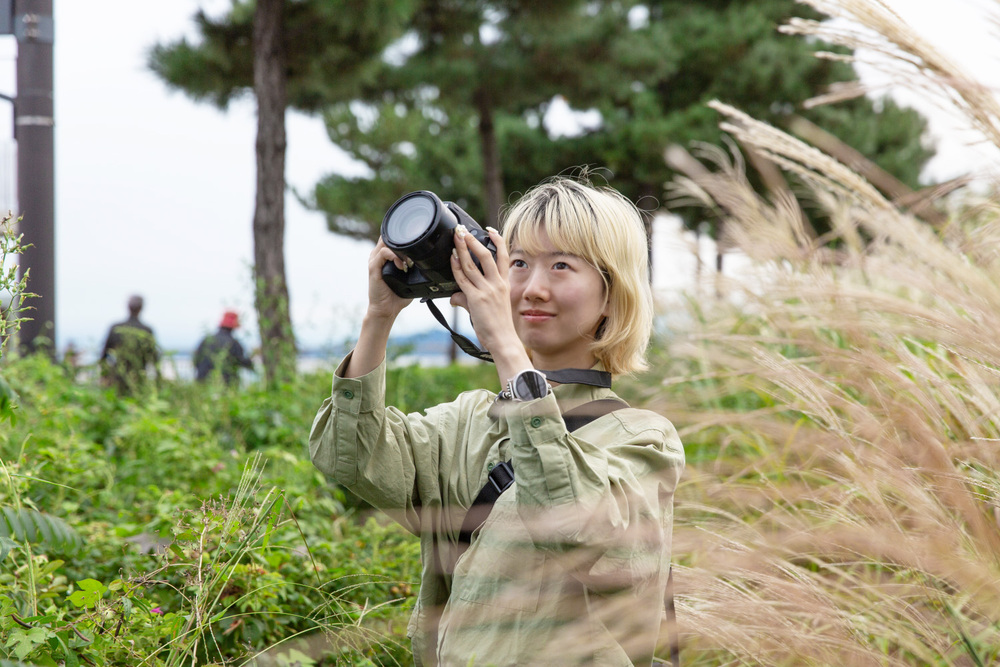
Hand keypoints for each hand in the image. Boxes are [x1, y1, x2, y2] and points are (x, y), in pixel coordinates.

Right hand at [366, 237, 412, 321]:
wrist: (385, 310)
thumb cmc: (396, 295)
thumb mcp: (409, 279)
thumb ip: (414, 268)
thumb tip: (429, 263)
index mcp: (385, 256)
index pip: (391, 237)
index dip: (403, 236)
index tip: (416, 244)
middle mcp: (378, 256)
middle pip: (388, 236)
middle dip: (402, 241)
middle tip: (413, 253)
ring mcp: (374, 260)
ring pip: (386, 242)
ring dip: (400, 248)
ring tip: (408, 261)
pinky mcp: (373, 268)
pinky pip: (383, 254)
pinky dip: (394, 256)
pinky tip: (401, 266)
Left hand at [449, 226, 520, 357]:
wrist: (503, 339)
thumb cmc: (498, 326)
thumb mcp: (489, 307)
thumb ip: (468, 298)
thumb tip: (454, 296)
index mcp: (504, 283)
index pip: (503, 257)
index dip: (498, 241)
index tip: (490, 230)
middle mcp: (497, 284)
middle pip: (486, 256)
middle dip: (473, 241)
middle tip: (463, 230)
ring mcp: (487, 290)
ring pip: (472, 265)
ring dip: (462, 249)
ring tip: (456, 237)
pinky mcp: (476, 299)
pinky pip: (463, 279)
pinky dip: (456, 267)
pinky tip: (452, 258)